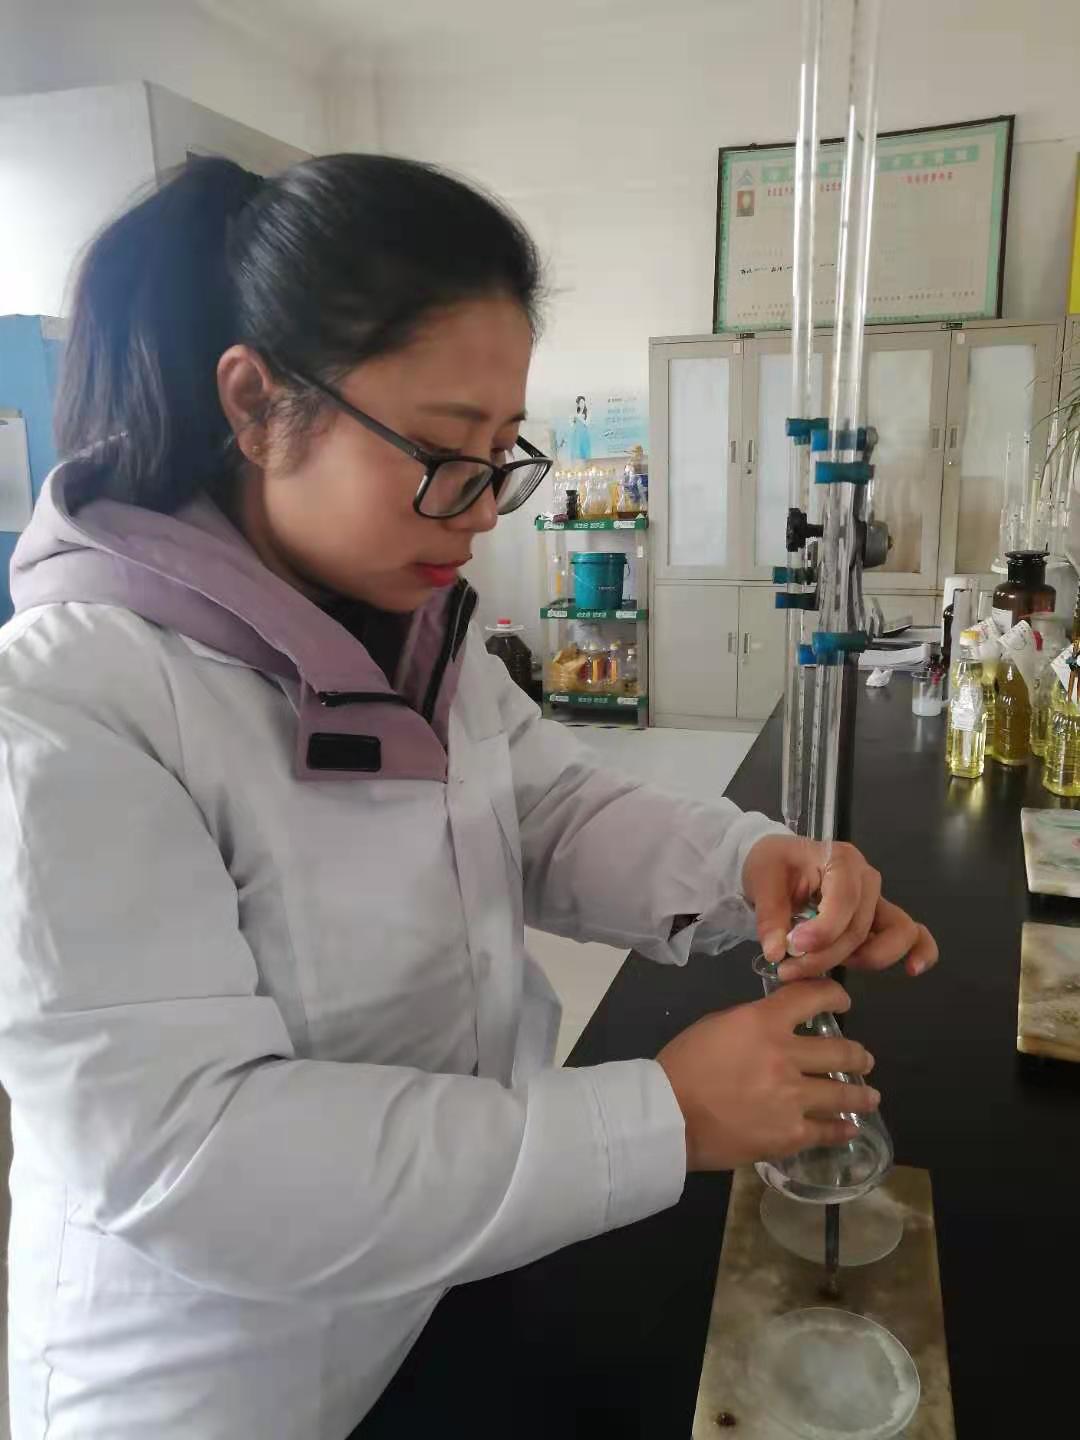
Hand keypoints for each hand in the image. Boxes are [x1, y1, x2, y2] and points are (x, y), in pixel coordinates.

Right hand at [657, 979, 878, 1171]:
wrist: (667, 1116)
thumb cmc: (683, 1066)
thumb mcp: (717, 1026)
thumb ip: (754, 1024)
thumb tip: (777, 1030)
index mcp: (763, 1022)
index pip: (814, 997)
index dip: (836, 995)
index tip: (843, 1001)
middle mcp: (785, 1056)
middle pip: (841, 1051)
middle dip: (859, 1055)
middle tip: (864, 1059)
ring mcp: (792, 1098)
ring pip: (844, 1094)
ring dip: (861, 1093)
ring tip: (870, 1096)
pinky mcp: (791, 1134)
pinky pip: (828, 1130)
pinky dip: (842, 1128)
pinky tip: (849, 1127)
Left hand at [742, 834, 937, 979]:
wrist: (777, 864)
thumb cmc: (772, 864)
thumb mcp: (761, 880)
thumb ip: (770, 917)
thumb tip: (777, 952)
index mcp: (840, 859)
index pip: (844, 900)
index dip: (823, 930)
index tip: (792, 948)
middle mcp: (866, 878)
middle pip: (860, 926)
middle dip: (826, 955)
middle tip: (788, 968)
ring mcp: (877, 899)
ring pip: (893, 934)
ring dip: (863, 960)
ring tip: (823, 970)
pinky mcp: (879, 919)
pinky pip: (913, 934)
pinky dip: (920, 950)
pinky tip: (913, 969)